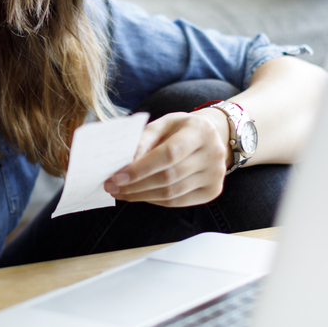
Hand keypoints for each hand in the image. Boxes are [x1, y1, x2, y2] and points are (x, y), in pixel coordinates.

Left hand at [103, 110, 230, 207]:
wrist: (211, 137)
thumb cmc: (180, 129)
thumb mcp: (163, 124)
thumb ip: (144, 140)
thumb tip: (124, 164)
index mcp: (201, 130)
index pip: (169, 154)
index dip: (141, 168)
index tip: (116, 176)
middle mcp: (213, 153)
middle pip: (169, 177)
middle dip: (135, 185)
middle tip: (111, 186)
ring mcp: (216, 175)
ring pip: (171, 193)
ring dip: (141, 195)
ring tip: (120, 192)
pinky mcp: (212, 191)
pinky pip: (177, 202)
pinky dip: (154, 200)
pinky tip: (139, 194)